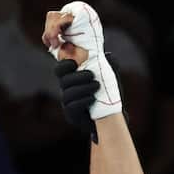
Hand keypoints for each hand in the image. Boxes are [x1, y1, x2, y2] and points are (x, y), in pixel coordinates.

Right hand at [42, 1, 121, 138]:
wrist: (112, 118)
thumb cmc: (108, 95)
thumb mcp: (111, 79)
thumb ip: (109, 67)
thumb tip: (109, 55)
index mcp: (72, 78)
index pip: (61, 68)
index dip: (64, 64)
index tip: (75, 62)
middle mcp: (67, 89)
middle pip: (63, 79)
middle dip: (77, 76)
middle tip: (92, 75)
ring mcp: (68, 103)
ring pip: (68, 93)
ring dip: (82, 87)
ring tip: (96, 86)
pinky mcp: (71, 115)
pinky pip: (72, 106)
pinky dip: (82, 100)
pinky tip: (92, 98)